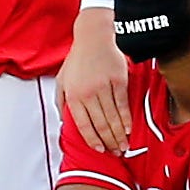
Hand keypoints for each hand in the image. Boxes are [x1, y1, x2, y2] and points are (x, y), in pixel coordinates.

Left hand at [60, 9, 128, 154]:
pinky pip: (123, 104)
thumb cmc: (77, 59)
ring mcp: (104, 86)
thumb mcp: (62, 79)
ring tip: (124, 146)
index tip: (100, 150)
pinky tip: (128, 129)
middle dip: (109, 141)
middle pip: (100, 124)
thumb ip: (61, 101)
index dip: (92, 139)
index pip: (83, 124)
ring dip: (119, 134)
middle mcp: (88, 92)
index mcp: (73, 95)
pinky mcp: (118, 80)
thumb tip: (63, 122)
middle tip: (116, 153)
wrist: (94, 37)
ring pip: (112, 116)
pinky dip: (126, 118)